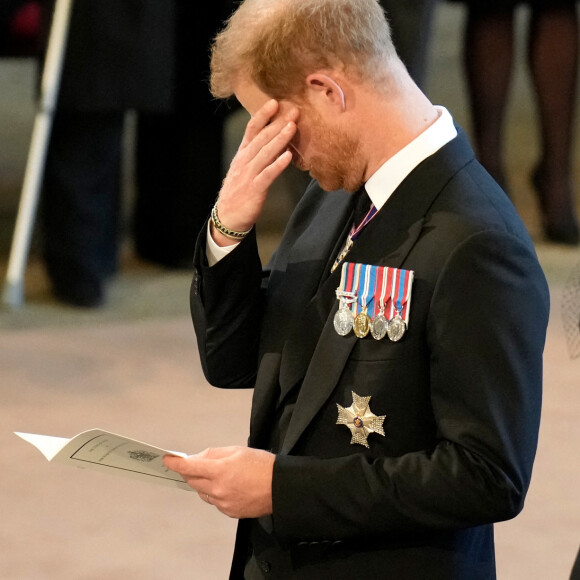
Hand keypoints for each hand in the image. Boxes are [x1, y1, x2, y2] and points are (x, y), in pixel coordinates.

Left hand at [163, 446, 274, 518]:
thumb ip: (213, 454)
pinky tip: (228, 486)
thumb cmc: (261, 465)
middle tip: (193, 464)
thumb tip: (197, 458)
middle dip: (190, 471)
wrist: (279, 487)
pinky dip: (215, 493)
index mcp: (220, 471)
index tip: (167, 459)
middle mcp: (218, 489)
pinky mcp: (229, 512)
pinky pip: (214, 501)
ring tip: (218, 474)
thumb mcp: (237, 451)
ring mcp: (223, 503)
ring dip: (203, 483)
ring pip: (203, 492)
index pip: (189, 467)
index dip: (176, 463)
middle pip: (193, 481)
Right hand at [212, 100, 297, 245]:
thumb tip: (275, 140)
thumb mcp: (245, 169)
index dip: (263, 115)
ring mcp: (249, 174)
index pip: (252, 129)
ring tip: (292, 127)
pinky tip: (288, 156)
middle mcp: (244, 161)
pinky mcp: (254, 189)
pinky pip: (267, 174)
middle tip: (293, 110)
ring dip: (279, 139)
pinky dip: (278, 164)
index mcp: (242, 154)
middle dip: (277, 123)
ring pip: (265, 153)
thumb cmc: (239, 192)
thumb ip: (258, 154)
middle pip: (261, 138)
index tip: (275, 102)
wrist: (228, 217)